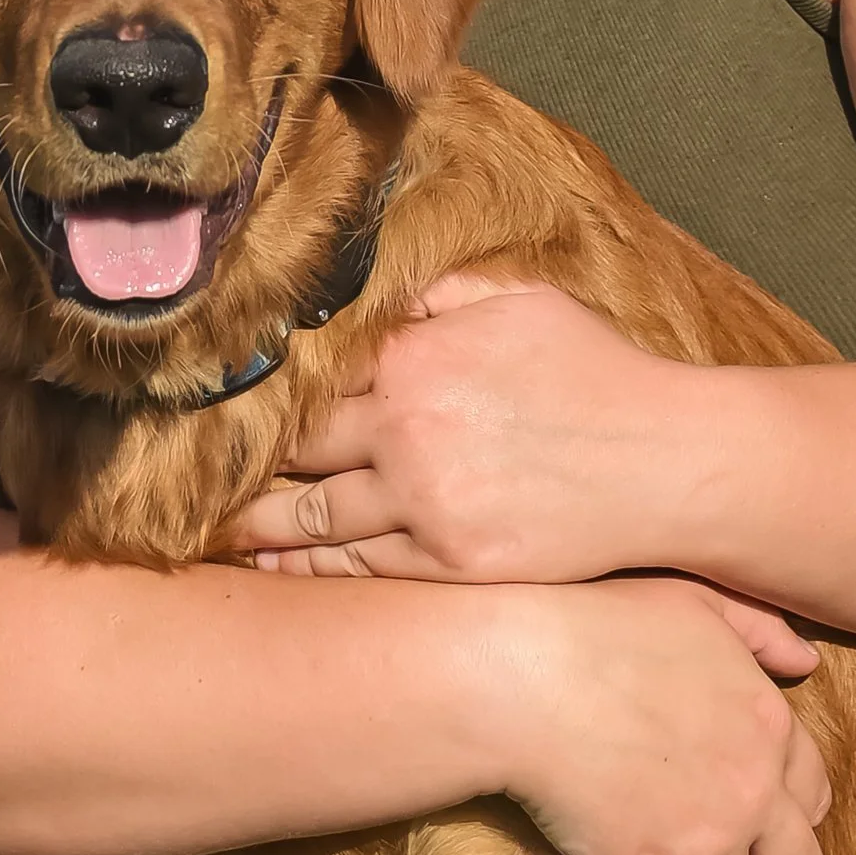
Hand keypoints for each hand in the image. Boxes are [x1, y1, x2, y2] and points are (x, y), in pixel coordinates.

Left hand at [234, 274, 688, 580]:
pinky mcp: (450, 563)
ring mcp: (425, 503)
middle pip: (299, 448)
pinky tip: (276, 565)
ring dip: (258, 521)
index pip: (314, 376)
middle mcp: (406, 428)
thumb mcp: (518, 301)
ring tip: (213, 528)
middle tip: (188, 472)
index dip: (263, 391)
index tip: (217, 402)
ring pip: (313, 515)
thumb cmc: (597, 372)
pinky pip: (359, 567)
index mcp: (414, 358)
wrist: (667, 462)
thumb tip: (381, 287)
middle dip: (245, 459)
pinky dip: (310, 567)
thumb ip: (439, 293)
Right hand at [487, 576, 827, 854]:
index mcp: (767, 723)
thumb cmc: (604, 623)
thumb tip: (806, 663)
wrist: (529, 671)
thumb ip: (760, 629)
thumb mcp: (697, 599)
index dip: (793, 808)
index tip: (769, 816)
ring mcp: (703, 841)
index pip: (812, 788)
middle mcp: (750, 790)